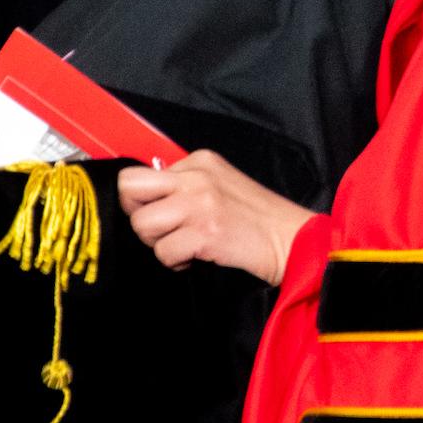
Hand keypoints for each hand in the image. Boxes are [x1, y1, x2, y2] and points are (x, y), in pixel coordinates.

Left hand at [117, 150, 310, 284]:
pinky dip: (176, 262)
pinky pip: (163, 252)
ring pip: (142, 224)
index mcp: (199, 160)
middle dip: (138, 214)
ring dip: (159, 243)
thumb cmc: (258, 218)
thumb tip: (148, 200)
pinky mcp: (204, 232)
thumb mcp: (220, 183)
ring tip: (186, 245)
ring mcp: (199, 203)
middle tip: (161, 229)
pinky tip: (197, 256)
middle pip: (129, 188)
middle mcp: (196, 176)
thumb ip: (186, 184)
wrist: (293, 239)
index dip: (147, 201)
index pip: (142, 174)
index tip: (167, 214)